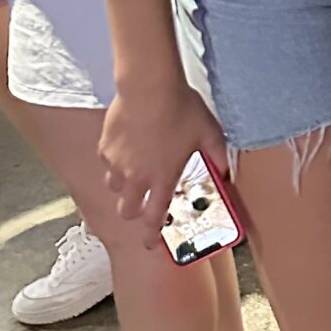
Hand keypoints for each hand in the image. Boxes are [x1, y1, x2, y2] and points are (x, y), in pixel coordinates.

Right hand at [100, 75, 227, 245]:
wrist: (149, 87)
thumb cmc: (181, 110)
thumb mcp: (210, 134)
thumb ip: (218, 157)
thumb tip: (225, 170)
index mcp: (162, 179)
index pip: (154, 218)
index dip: (151, 235)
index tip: (150, 244)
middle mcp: (136, 178)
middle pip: (126, 211)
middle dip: (134, 212)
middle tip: (143, 202)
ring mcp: (116, 163)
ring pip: (114, 187)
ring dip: (123, 186)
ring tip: (136, 170)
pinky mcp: (104, 147)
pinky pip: (107, 162)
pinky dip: (116, 160)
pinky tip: (129, 144)